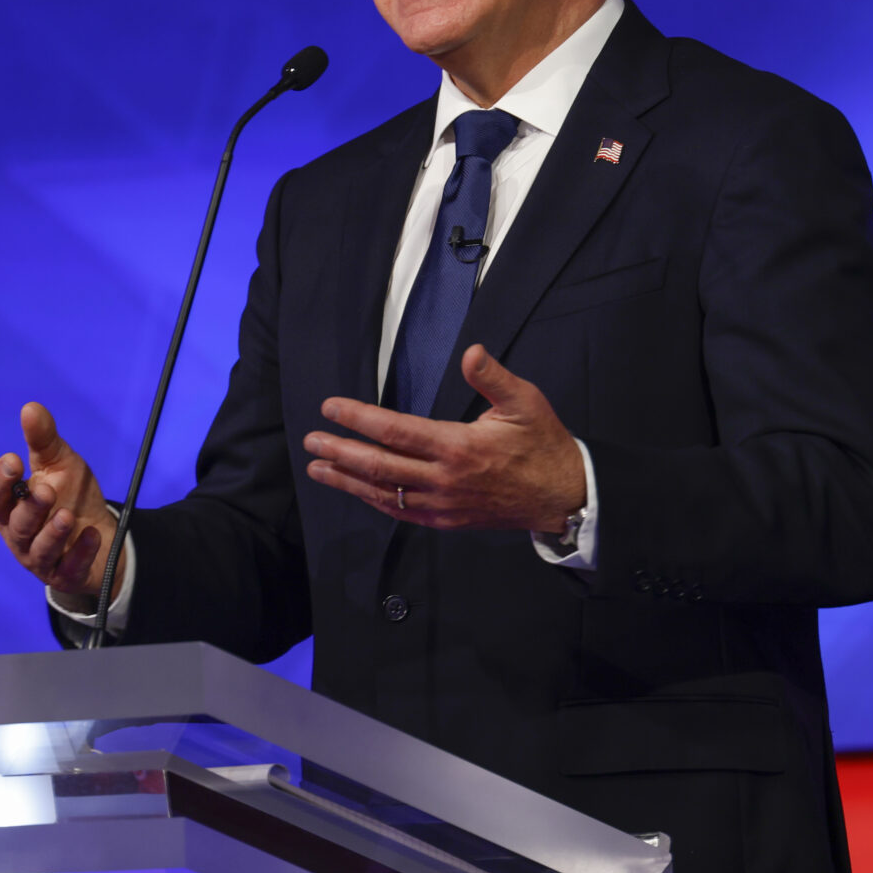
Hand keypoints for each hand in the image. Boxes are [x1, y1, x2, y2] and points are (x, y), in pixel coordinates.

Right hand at [0, 402, 121, 597]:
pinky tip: (92, 534)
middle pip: (15, 524)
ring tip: (66, 515)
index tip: (14, 460)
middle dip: (30, 508)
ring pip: (38, 550)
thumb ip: (43, 440)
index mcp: (10, 506)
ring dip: (51, 533)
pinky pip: (68, 568)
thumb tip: (30, 407)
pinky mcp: (65, 574)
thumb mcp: (59, 464)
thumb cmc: (70, 495)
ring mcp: (40, 558)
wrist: (102, 534)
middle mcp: (18, 534)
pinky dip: (80, 552)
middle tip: (46, 490)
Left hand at [304, 345, 586, 532]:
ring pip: (384, 493)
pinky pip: (401, 512)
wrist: (562, 496)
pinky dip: (373, 500)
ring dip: (346, 481)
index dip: (359, 419)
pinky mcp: (446, 521)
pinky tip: (355, 491)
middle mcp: (444, 480)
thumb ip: (493, 377)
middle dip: (340, 452)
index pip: (395, 431)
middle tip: (310, 440)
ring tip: (317, 467)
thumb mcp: (525, 401)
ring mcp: (443, 505)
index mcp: (458, 447)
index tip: (330, 408)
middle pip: (379, 466)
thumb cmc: (542, 443)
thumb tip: (471, 351)